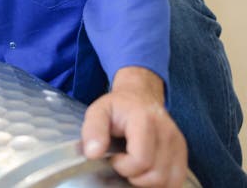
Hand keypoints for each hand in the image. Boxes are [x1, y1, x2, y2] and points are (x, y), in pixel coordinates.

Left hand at [81, 66, 187, 186]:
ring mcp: (178, 143)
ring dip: (147, 181)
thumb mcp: (98, 111)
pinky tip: (147, 172)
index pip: (141, 160)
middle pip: (155, 175)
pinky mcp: (183, 152)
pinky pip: (177, 180)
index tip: (114, 157)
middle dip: (134, 176)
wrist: (140, 96)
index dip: (123, 166)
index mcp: (144, 120)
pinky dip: (161, 183)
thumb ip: (92, 130)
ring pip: (168, 181)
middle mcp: (166, 132)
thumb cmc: (118, 107)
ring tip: (135, 166)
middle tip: (123, 162)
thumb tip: (93, 154)